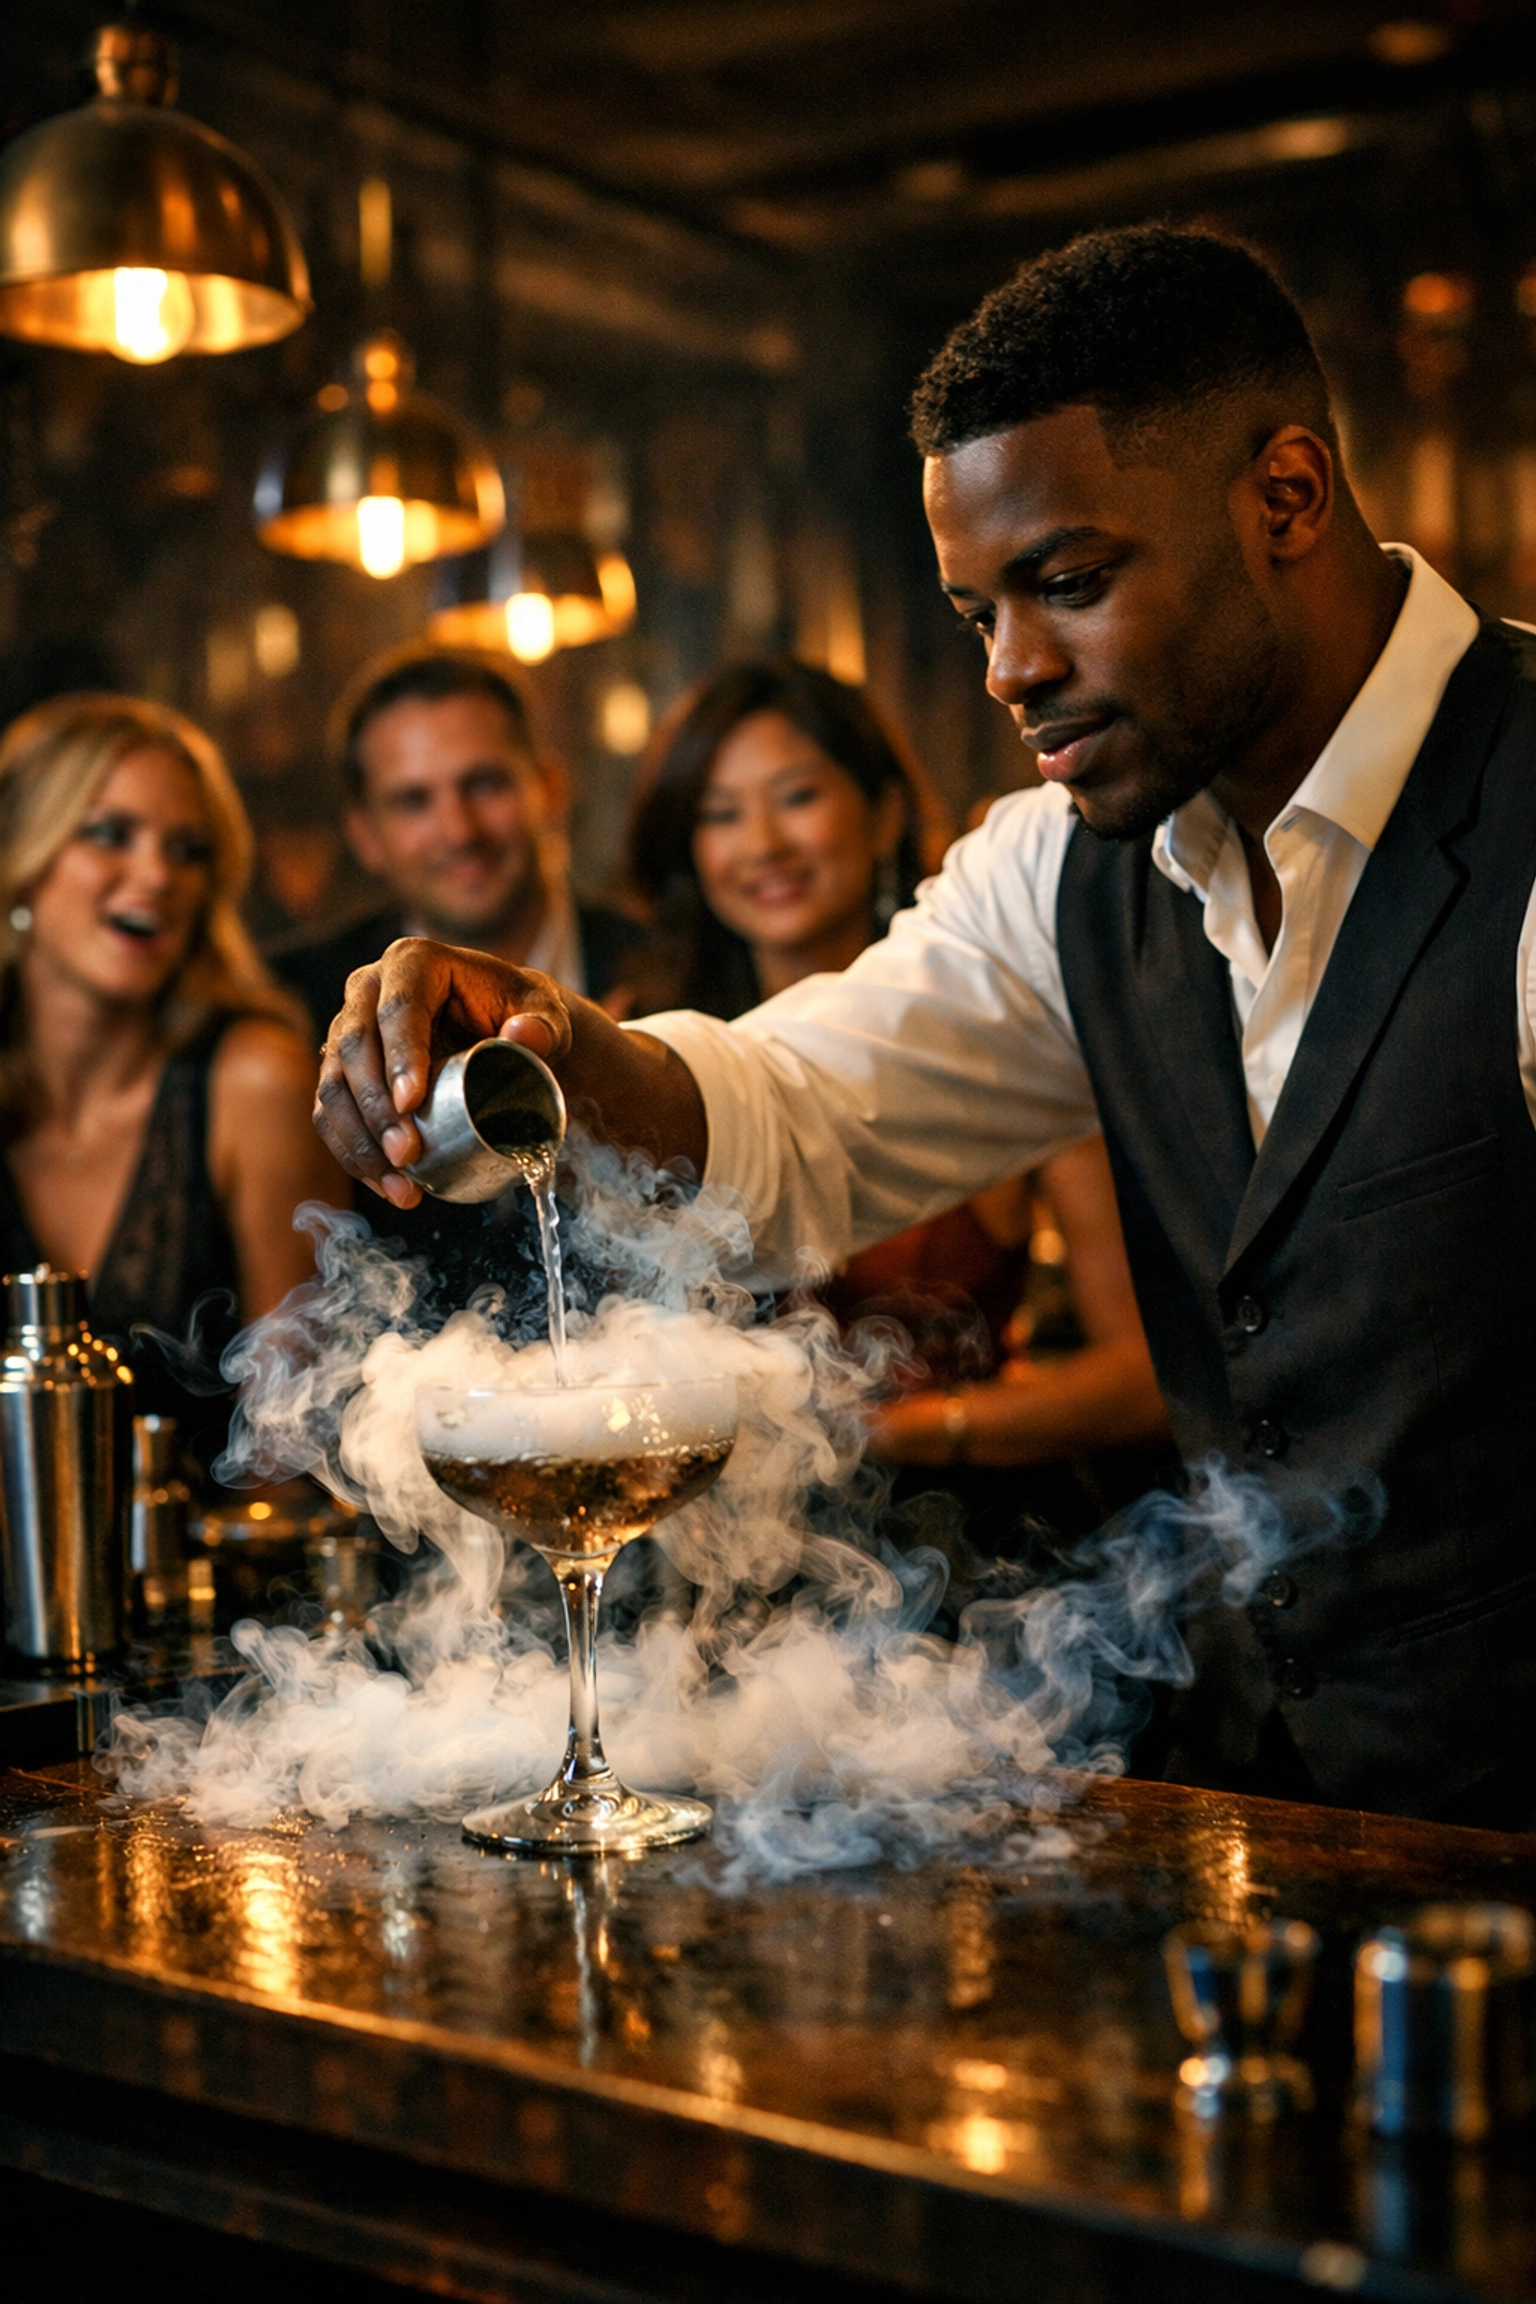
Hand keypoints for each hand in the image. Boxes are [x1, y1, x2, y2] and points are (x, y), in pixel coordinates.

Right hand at [314, 938, 570, 1206]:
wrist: (505, 1031)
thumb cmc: (524, 1016)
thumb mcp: (545, 1016)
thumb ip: (545, 1025)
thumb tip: (525, 1036)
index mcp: (414, 962)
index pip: (398, 1008)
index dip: (399, 1056)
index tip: (412, 1103)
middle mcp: (368, 989)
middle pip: (354, 1047)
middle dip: (375, 1109)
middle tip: (407, 1154)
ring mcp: (348, 1028)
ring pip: (333, 1086)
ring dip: (359, 1142)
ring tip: (400, 1184)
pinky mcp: (342, 1070)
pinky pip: (332, 1114)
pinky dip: (353, 1154)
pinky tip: (385, 1185)